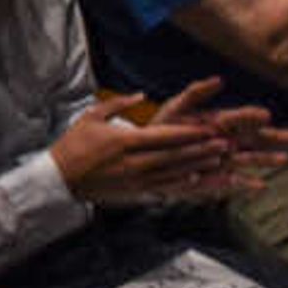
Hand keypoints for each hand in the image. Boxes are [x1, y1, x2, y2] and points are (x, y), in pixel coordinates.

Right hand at [49, 82, 242, 205]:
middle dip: (202, 151)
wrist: (61, 178)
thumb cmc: (74, 144)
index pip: (164, 137)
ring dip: (199, 167)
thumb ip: (118, 103)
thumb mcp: (92, 116)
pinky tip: (200, 180)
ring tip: (220, 162)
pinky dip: (185, 184)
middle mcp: (135, 163)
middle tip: (225, 145)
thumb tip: (141, 94)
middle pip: (175, 156)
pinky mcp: (137, 192)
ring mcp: (137, 180)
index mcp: (124, 141)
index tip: (209, 130)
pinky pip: (166, 188)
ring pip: (175, 173)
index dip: (189, 134)